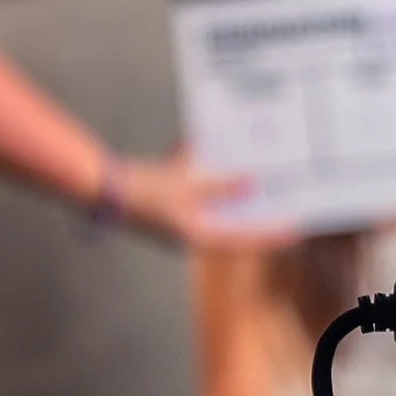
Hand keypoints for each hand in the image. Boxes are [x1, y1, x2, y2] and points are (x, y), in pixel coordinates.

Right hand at [111, 149, 290, 247]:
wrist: (100, 186)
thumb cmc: (145, 190)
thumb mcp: (190, 183)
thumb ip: (223, 185)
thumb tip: (252, 184)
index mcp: (197, 236)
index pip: (244, 238)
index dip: (270, 234)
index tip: (295, 231)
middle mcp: (189, 234)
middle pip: (230, 223)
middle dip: (252, 209)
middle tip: (280, 199)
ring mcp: (175, 222)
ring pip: (211, 207)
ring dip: (227, 191)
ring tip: (252, 176)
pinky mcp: (165, 207)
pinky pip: (193, 194)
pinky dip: (203, 179)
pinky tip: (206, 157)